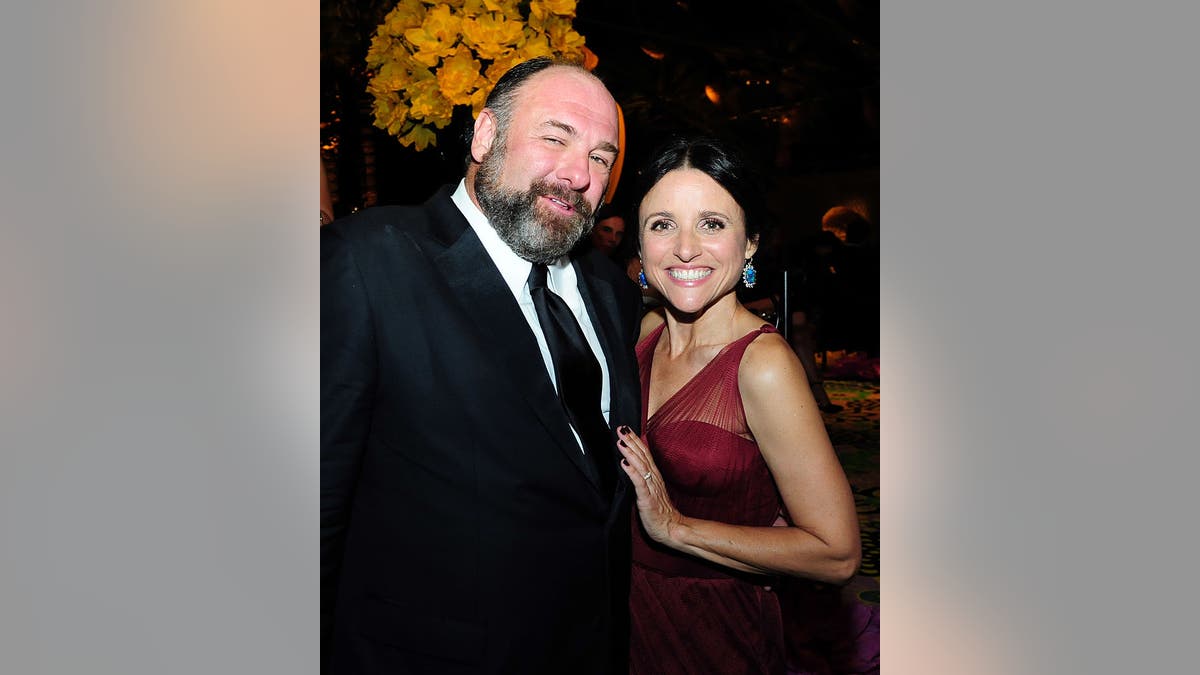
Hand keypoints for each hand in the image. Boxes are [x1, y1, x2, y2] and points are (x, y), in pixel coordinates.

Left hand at [616, 425, 682, 546]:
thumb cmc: (660, 513)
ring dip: (630, 452)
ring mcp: (651, 488)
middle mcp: (654, 479)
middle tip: (621, 428)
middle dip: (631, 441)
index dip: (636, 441)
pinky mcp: (647, 498)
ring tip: (621, 441)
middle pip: (642, 456)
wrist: (671, 529)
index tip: (627, 429)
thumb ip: (645, 478)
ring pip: (640, 465)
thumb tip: (634, 466)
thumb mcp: (651, 491)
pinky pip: (639, 482)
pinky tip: (624, 463)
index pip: (645, 454)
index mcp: (655, 477)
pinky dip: (631, 471)